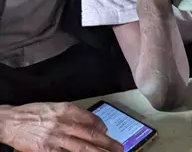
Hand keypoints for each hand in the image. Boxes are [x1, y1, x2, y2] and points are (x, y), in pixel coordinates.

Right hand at [0, 103, 122, 151]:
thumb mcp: (55, 107)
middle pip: (90, 135)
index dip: (102, 127)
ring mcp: (56, 138)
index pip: (91, 119)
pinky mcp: (47, 150)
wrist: (10, 121)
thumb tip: (92, 123)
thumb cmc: (32, 113)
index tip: (107, 133)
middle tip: (119, 148)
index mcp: (67, 110)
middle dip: (107, 143)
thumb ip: (73, 114)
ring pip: (82, 147)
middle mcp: (64, 123)